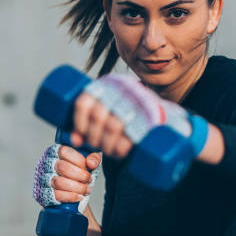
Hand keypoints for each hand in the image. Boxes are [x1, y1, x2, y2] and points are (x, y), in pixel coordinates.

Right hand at [33, 144, 100, 206]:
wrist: (71, 191)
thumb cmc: (79, 172)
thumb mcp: (88, 161)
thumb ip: (93, 158)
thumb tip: (91, 163)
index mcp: (55, 151)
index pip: (64, 152)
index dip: (79, 160)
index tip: (88, 167)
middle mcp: (45, 163)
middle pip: (63, 167)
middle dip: (80, 175)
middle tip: (89, 180)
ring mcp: (42, 179)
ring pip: (59, 182)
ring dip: (77, 187)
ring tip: (87, 189)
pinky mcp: (43, 194)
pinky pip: (57, 195)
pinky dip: (71, 196)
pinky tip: (80, 196)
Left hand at [69, 73, 200, 158]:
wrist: (162, 112)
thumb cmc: (128, 113)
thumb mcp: (109, 108)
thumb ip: (90, 120)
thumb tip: (73, 140)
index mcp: (108, 83)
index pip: (84, 101)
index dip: (78, 122)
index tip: (80, 137)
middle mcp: (122, 88)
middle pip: (98, 115)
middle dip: (94, 138)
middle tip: (97, 147)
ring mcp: (137, 100)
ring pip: (113, 125)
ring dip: (107, 145)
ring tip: (109, 151)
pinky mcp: (151, 115)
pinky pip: (132, 132)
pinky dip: (123, 147)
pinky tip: (120, 152)